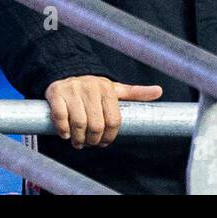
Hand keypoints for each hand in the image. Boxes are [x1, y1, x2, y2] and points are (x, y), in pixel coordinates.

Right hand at [44, 75, 162, 148]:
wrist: (67, 73)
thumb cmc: (94, 88)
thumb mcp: (115, 89)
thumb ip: (136, 92)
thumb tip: (159, 91)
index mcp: (108, 89)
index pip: (113, 120)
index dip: (109, 136)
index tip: (104, 142)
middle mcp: (91, 88)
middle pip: (96, 125)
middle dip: (93, 140)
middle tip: (89, 144)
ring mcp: (73, 90)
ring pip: (78, 122)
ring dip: (78, 139)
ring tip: (78, 142)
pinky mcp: (56, 93)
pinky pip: (60, 116)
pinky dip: (63, 130)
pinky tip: (65, 134)